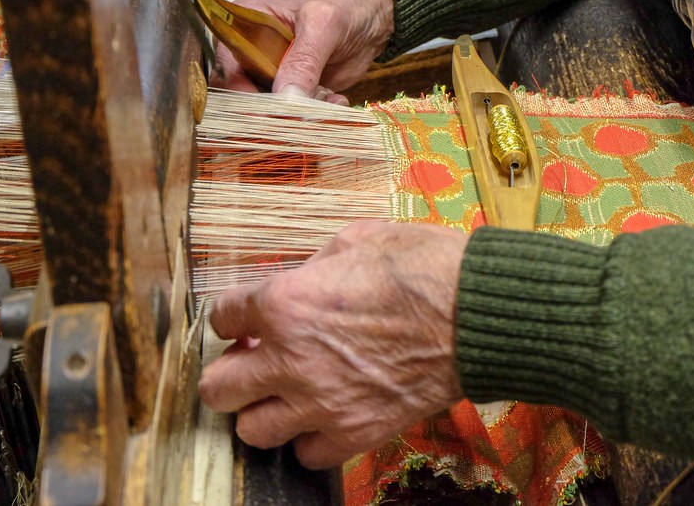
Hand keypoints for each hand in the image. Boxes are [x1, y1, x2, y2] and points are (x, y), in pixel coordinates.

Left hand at [198, 220, 467, 468]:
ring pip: (252, 431)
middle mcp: (291, 359)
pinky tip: (322, 416)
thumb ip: (313, 265)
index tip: (243, 320)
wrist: (476, 313)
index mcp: (285, 303)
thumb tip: (300, 281)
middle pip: (217, 389)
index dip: (231, 316)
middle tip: (251, 363)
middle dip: (229, 372)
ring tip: (282, 395)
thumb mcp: (357, 239)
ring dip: (261, 411)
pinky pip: (307, 454)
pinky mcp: (356, 432)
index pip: (221, 316)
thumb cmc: (423, 267)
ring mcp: (322, 403)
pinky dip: (309, 439)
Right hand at [209, 0, 393, 101]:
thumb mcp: (322, 26)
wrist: (373, 18)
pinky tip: (336, 100)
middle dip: (272, 109)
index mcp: (244, 23)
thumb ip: (302, 61)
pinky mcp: (292, 91)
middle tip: (303, 114)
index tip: (265, 111)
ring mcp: (271, 74)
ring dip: (298, 114)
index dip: (238, 92)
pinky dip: (314, 115)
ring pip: (269, 109)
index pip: (225, 66)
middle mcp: (251, 52)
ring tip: (329, 101)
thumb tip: (285, 99)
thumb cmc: (343, 7)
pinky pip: (294, 114)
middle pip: (242, 94)